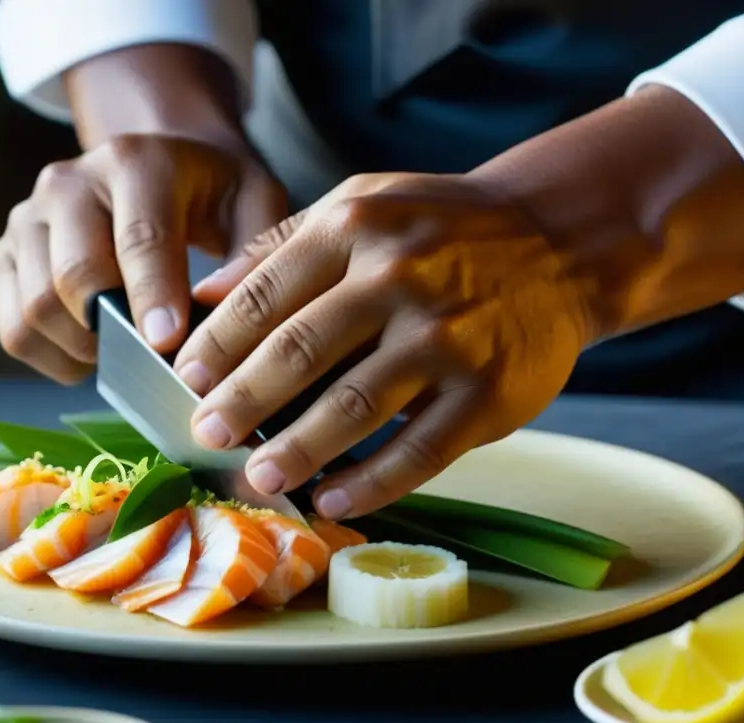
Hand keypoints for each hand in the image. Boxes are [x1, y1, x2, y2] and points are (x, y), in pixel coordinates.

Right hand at [0, 134, 285, 383]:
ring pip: (35, 307)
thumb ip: (251, 252)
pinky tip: (91, 352)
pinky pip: (12, 327)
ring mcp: (28, 218)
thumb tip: (221, 308)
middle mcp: (69, 182)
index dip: (151, 295)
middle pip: (72, 277)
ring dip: (84, 348)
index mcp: (135, 162)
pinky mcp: (4, 255)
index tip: (167, 343)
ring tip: (127, 349)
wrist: (158, 167)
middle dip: (116, 330)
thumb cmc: (213, 193)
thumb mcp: (255, 201)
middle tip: (155, 354)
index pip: (137, 237)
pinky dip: (52, 356)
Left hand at [173, 172, 595, 519]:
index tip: (185, 382)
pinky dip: (372, 481)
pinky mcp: (489, 392)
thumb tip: (199, 298)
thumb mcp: (362, 204)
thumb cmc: (442, 229)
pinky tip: (334, 498)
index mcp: (356, 226)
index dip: (217, 346)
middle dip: (242, 403)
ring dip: (298, 451)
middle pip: (299, 352)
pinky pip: (420, 449)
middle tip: (205, 435)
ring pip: (354, 407)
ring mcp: (449, 337)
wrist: (558, 242)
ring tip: (259, 479)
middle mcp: (400, 277)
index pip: (265, 294)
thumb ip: (280, 246)